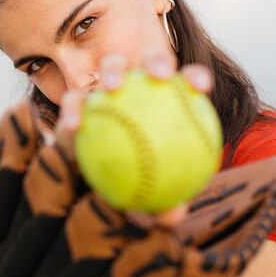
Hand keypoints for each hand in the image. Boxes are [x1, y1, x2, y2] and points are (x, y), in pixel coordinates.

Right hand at [54, 47, 214, 226]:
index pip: (184, 83)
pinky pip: (74, 101)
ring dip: (113, 72)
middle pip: (149, 61)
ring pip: (111, 69)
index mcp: (163, 99)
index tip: (202, 86)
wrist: (96, 176)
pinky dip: (73, 110)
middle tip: (161, 76)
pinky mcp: (77, 101)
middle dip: (157, 60)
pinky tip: (73, 126)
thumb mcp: (147, 194)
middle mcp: (137, 88)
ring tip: (112, 88)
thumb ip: (161, 201)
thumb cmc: (132, 183)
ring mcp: (106, 90)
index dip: (194, 77)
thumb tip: (174, 215)